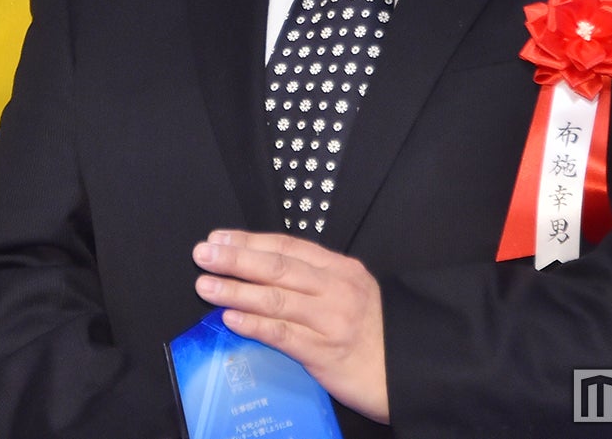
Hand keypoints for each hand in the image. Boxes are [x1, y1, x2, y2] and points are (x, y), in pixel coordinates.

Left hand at [193, 229, 388, 423]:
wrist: (408, 373)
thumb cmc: (376, 334)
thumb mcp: (353, 293)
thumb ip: (316, 281)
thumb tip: (264, 273)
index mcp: (341, 269)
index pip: (287, 247)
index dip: (250, 241)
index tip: (220, 238)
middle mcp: (336, 289)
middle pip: (277, 267)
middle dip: (236, 258)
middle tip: (203, 254)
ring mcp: (331, 320)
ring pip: (276, 298)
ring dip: (236, 289)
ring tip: (206, 285)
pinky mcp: (325, 352)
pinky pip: (283, 334)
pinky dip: (254, 323)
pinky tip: (231, 317)